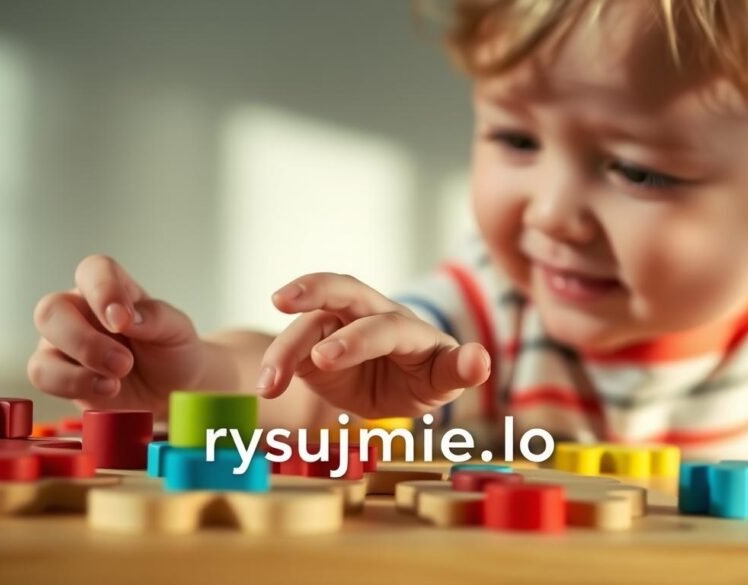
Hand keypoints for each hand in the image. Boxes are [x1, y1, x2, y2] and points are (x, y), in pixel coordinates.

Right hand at [27, 254, 203, 415]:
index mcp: (111, 289)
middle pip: (52, 308)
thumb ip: (155, 317)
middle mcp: (80, 310)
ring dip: (79, 363)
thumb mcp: (177, 330)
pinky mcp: (58, 374)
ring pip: (44, 344)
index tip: (123, 321)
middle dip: (84, 340)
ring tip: (117, 379)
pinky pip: (43, 374)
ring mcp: (64, 342)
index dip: (103, 292)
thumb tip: (127, 318)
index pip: (93, 271)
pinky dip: (72, 384)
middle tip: (123, 363)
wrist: (174, 390)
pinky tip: (107, 390)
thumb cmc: (172, 351)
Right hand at [257, 273, 490, 417]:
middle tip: (282, 299)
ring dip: (285, 347)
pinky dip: (276, 363)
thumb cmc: (425, 375)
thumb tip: (481, 360)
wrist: (397, 383)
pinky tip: (266, 386)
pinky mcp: (313, 341)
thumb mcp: (443, 379)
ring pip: (309, 322)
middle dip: (314, 288)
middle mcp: (368, 314)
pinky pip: (292, 346)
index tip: (327, 359)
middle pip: (343, 288)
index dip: (356, 340)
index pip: (384, 326)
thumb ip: (459, 371)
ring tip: (268, 383)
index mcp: (405, 324)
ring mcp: (337, 324)